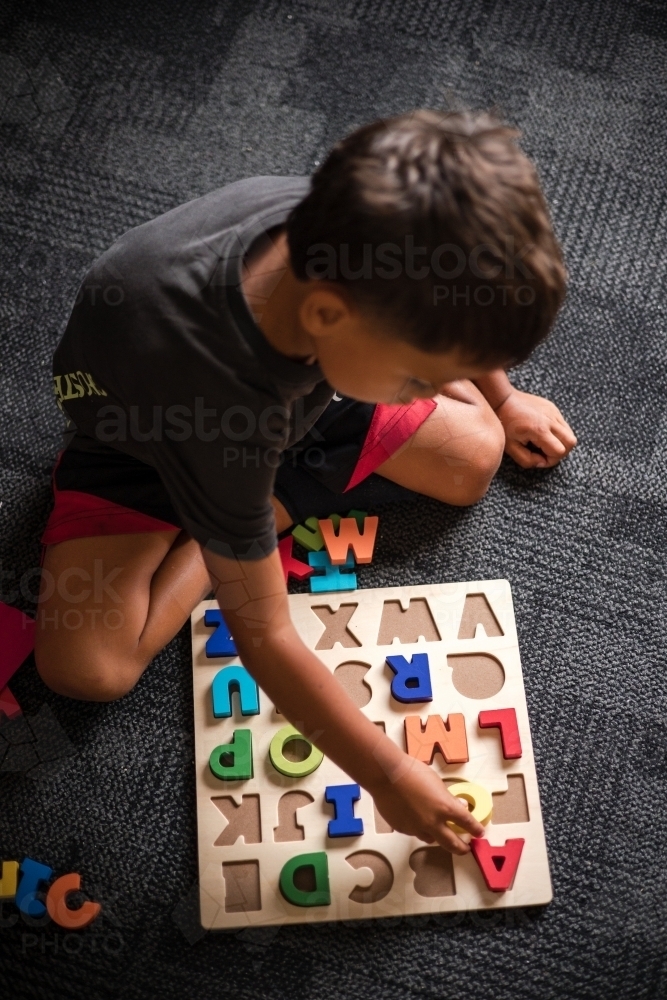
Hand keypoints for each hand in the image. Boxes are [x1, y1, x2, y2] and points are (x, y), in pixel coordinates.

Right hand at [370, 756, 485, 854]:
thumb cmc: (411, 772)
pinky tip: (414, 817)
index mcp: (445, 807)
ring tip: (436, 830)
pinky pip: (414, 832)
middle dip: (462, 848)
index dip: (475, 829)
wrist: (385, 775)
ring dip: (437, 836)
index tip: (479, 833)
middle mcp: (433, 822)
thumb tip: (458, 805)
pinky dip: (418, 828)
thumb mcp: (435, 781)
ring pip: (431, 839)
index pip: (467, 823)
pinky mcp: (402, 829)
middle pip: (452, 843)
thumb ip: (447, 797)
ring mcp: (416, 828)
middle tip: (465, 848)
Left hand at [496, 389, 576, 468]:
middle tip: (544, 452)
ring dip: (560, 442)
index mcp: (539, 430)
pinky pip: (563, 425)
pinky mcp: (553, 408)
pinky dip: (557, 433)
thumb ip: (526, 460)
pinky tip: (542, 432)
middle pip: (571, 443)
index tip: (538, 458)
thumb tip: (542, 462)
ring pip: (570, 433)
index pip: (559, 451)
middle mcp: (550, 420)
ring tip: (543, 442)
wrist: (502, 400)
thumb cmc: (504, 424)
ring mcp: (553, 412)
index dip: (551, 460)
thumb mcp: (510, 447)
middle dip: (560, 452)